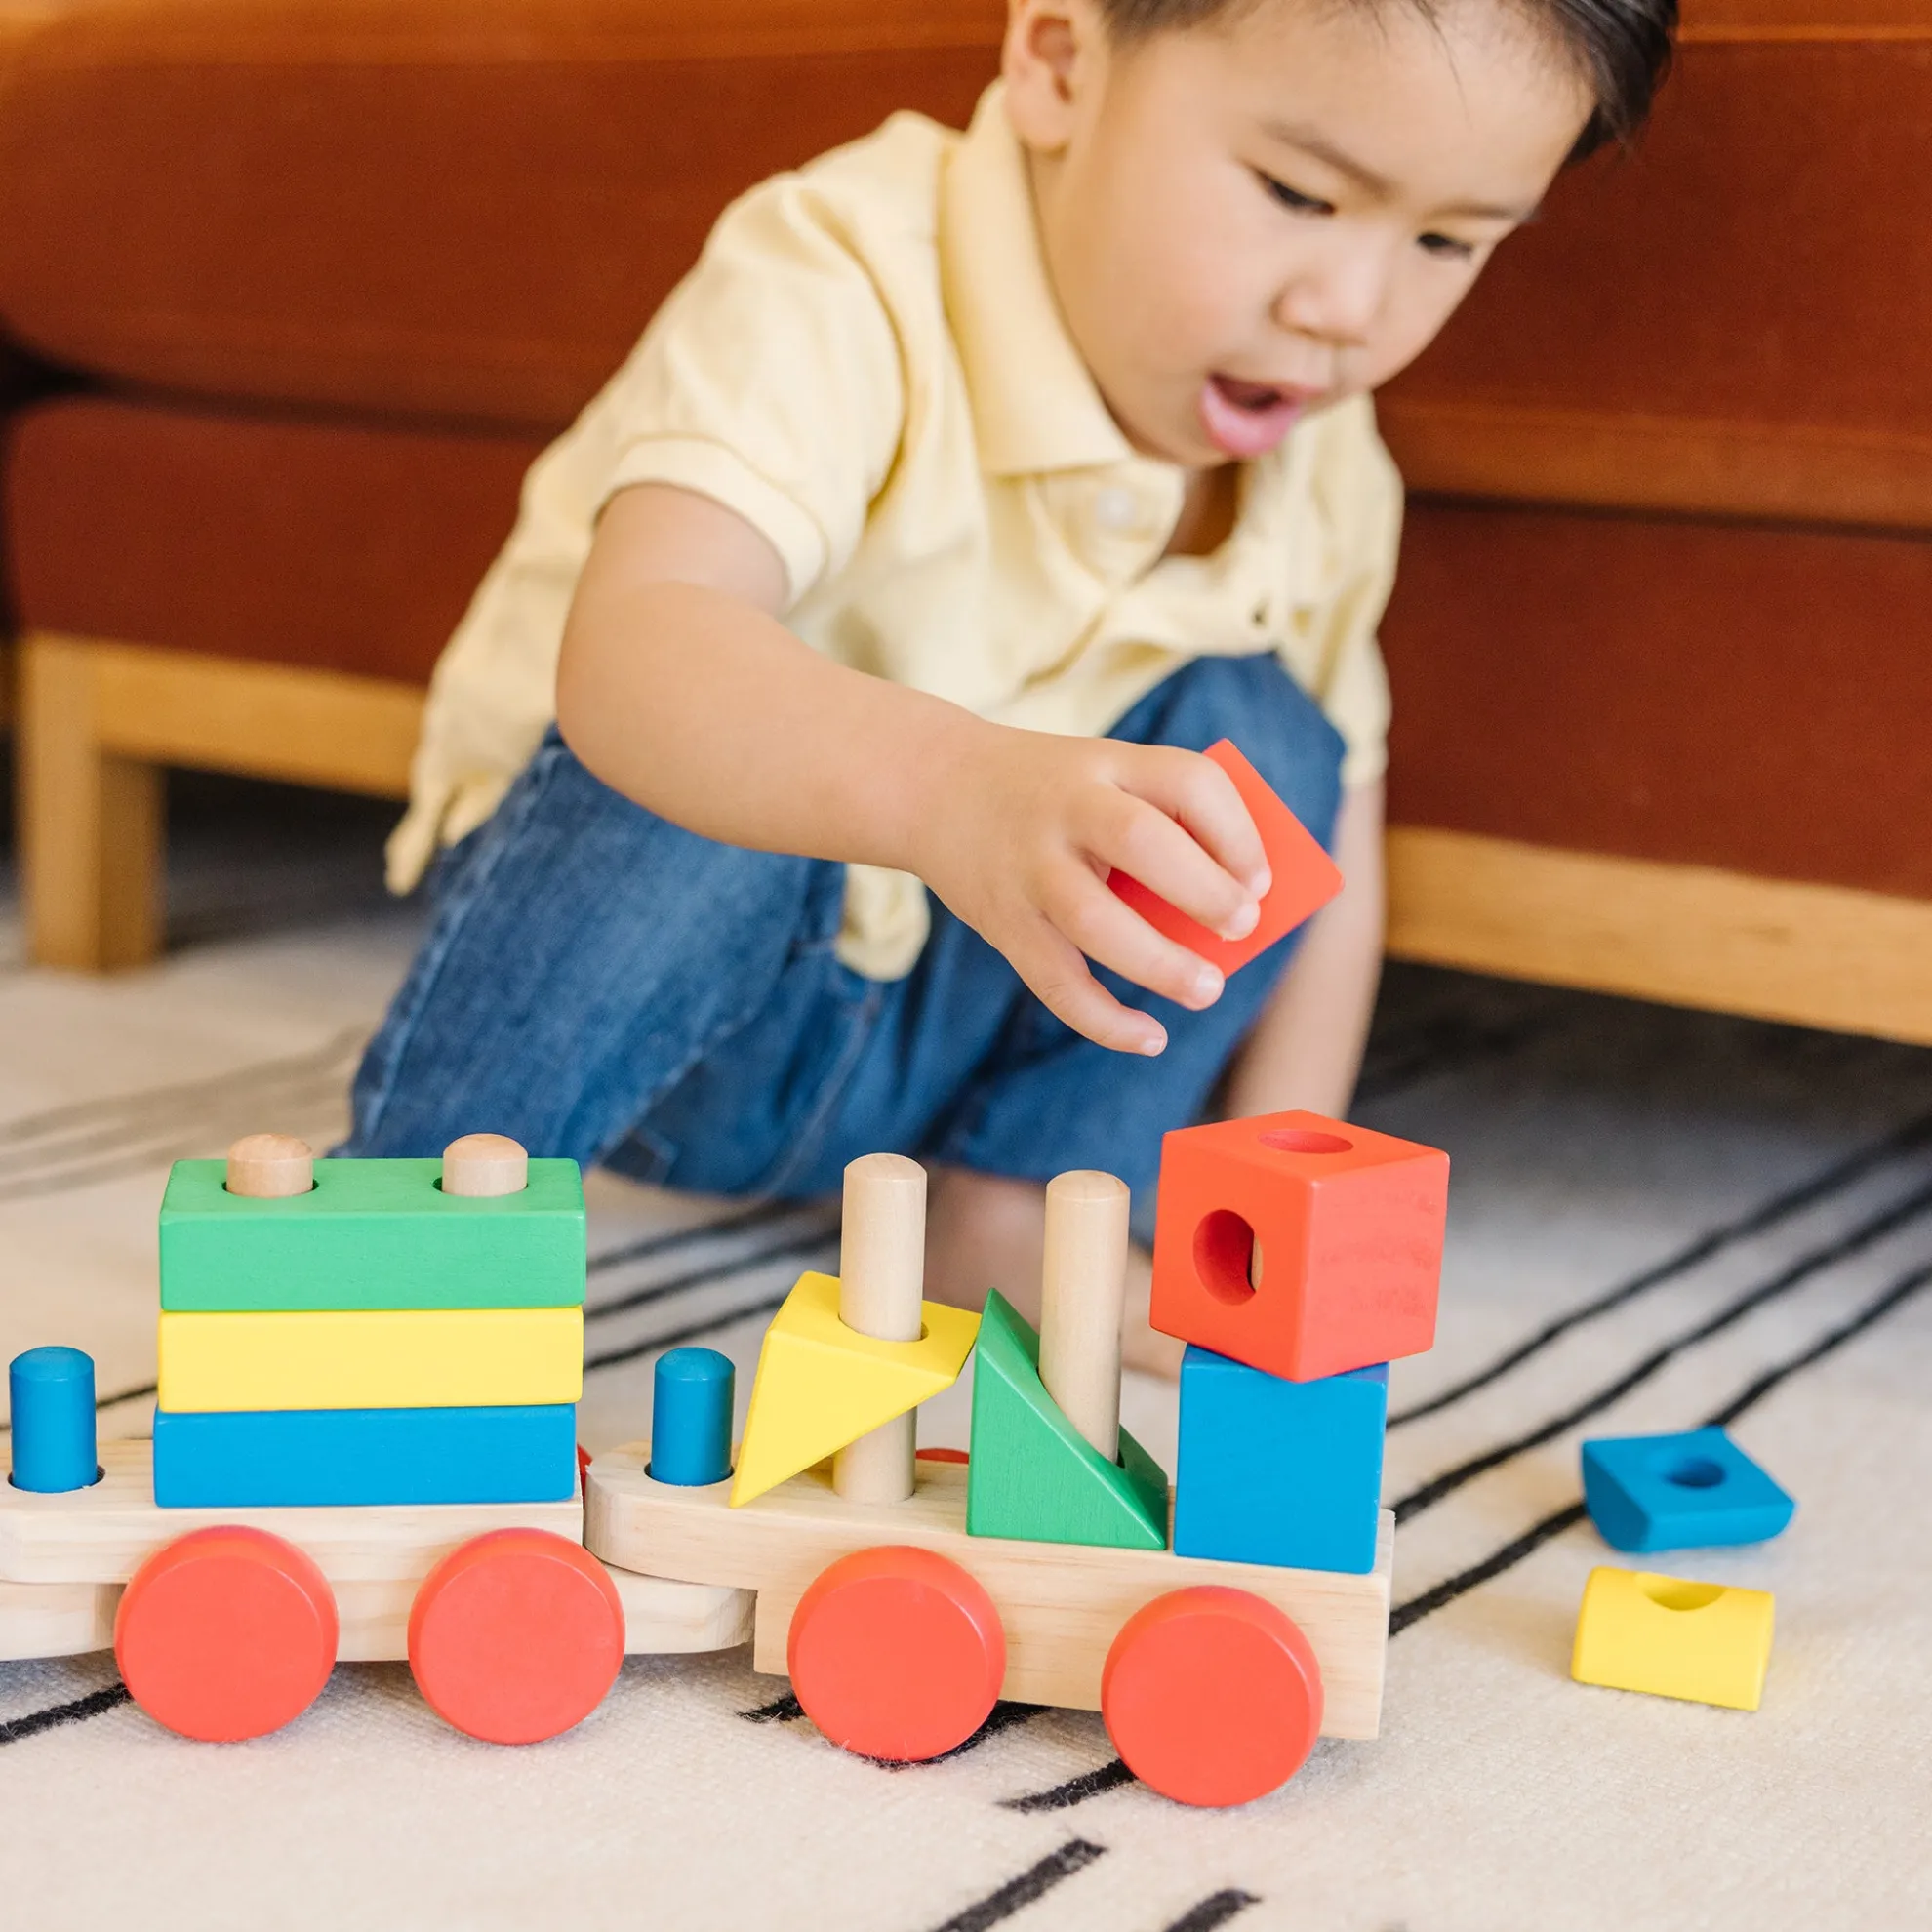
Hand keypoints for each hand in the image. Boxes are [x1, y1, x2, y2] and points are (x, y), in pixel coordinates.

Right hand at [908, 723, 1271, 1054]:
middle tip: (1243, 927)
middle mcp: (1065, 809)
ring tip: (1208, 990)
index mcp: (1106, 762)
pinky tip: (1150, 1037)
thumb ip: (1161, 827)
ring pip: (1095, 922)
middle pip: (1140, 843)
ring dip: (1160, 964)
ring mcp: (1029, 869)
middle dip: (1204, 891)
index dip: (1235, 832)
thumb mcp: (1103, 777)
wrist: (932, 787)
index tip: (1261, 879)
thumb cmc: (1050, 794)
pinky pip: (1057, 983)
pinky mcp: (1004, 925)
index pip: (1186, 781)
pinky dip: (1106, 1020)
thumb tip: (1226, 916)